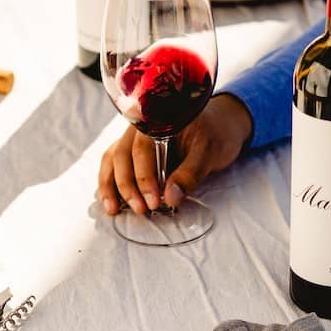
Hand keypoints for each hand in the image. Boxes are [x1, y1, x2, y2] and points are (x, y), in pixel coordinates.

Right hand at [98, 94, 252, 215]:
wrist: (221, 123)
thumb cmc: (216, 133)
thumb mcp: (209, 152)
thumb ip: (190, 173)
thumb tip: (170, 198)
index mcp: (157, 120)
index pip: (141, 149)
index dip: (143, 178)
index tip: (152, 201)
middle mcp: (141, 126)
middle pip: (121, 154)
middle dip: (126, 186)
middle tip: (140, 209)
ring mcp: (135, 138)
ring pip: (113, 158)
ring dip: (110, 185)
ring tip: (112, 210)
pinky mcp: (135, 151)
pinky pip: (115, 164)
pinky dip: (110, 182)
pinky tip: (111, 201)